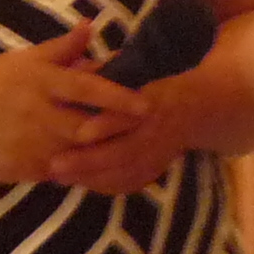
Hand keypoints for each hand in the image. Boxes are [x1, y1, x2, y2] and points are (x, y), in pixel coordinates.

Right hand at [0, 27, 147, 184]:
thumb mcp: (24, 61)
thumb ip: (62, 48)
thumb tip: (91, 25)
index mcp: (40, 81)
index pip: (86, 88)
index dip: (118, 96)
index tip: (146, 104)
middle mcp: (38, 112)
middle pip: (87, 125)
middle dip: (118, 129)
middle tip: (148, 130)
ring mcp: (32, 142)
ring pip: (79, 151)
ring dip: (104, 151)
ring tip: (130, 148)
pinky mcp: (27, 167)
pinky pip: (64, 171)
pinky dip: (84, 169)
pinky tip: (100, 166)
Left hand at [45, 70, 199, 194]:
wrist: (198, 108)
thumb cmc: (156, 83)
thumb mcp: (137, 71)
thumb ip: (110, 71)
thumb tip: (76, 68)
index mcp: (154, 99)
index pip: (128, 115)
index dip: (106, 125)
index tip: (80, 133)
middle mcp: (158, 128)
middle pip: (124, 151)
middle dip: (89, 161)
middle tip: (55, 165)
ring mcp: (161, 152)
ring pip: (126, 172)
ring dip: (93, 178)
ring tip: (61, 177)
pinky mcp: (158, 168)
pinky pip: (131, 182)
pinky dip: (106, 186)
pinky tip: (83, 183)